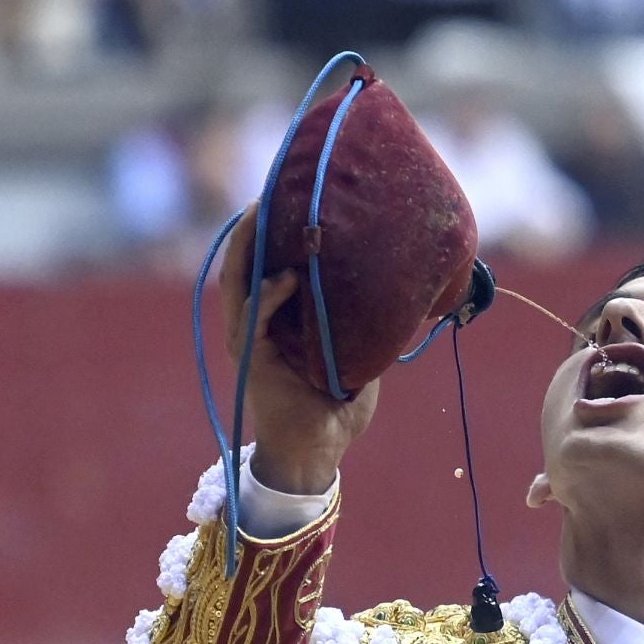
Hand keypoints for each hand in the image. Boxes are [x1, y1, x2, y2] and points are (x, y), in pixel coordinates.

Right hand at [217, 203, 379, 494]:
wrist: (320, 452)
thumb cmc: (338, 407)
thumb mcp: (358, 356)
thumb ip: (366, 325)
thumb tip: (402, 296)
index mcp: (278, 319)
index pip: (268, 263)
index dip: (273, 230)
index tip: (289, 197)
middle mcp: (257, 323)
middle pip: (246, 263)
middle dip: (254, 226)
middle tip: (270, 190)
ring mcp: (250, 340)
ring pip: (240, 282)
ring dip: (250, 247)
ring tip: (263, 212)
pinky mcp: (253, 361)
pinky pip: (255, 319)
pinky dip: (269, 296)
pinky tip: (286, 277)